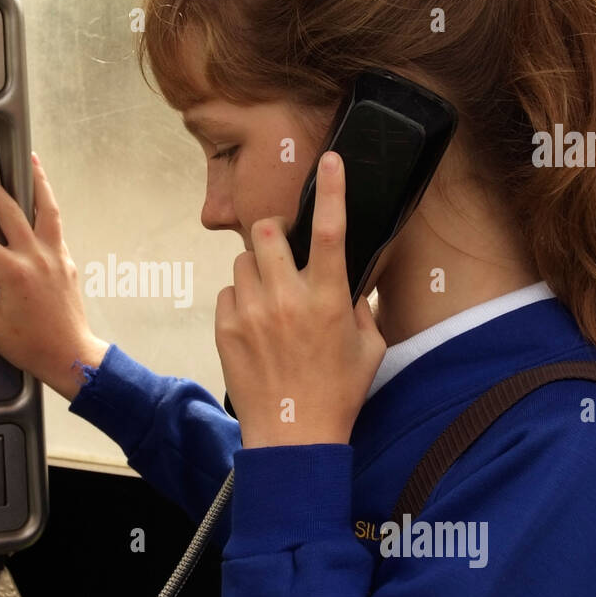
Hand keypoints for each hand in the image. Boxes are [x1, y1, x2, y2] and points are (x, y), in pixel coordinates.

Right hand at [0, 154, 106, 400]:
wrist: (70, 356)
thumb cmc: (33, 345)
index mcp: (14, 272)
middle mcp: (37, 257)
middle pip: (10, 210)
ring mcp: (56, 256)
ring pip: (46, 208)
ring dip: (37, 181)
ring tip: (30, 160)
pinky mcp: (67, 261)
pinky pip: (57, 224)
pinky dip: (48, 206)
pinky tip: (42, 200)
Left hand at [215, 151, 385, 448]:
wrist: (293, 437)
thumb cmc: (338, 395)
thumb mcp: (369, 348)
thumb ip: (361, 307)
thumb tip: (350, 283)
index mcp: (329, 299)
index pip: (333, 229)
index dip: (332, 188)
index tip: (330, 159)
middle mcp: (288, 299)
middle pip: (266, 231)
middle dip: (274, 231)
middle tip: (284, 247)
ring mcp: (252, 313)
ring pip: (243, 261)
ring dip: (257, 268)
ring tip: (270, 297)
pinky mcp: (226, 329)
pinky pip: (228, 293)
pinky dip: (240, 300)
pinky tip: (255, 326)